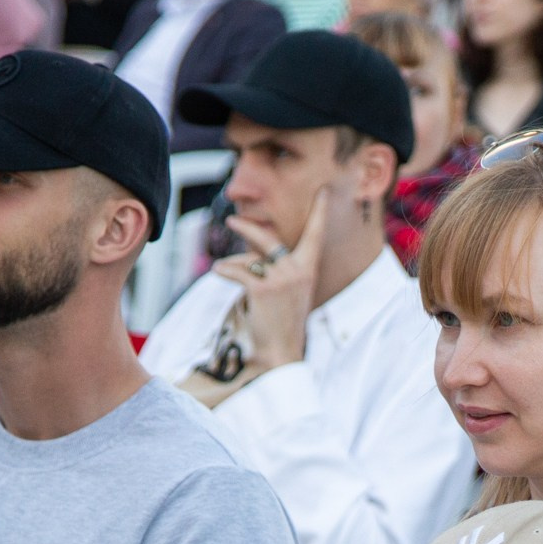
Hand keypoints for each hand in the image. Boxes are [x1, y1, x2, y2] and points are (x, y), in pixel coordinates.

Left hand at [209, 187, 330, 379]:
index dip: (320, 212)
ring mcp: (281, 278)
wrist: (281, 352)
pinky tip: (218, 271)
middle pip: (268, 240)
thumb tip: (251, 254)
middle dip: (247, 229)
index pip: (316, 234)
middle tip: (232, 221)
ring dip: (232, 264)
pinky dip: (225, 271)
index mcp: (308, 269)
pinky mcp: (263, 288)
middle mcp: (298, 270)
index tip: (325, 191)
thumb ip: (276, 269)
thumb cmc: (283, 324)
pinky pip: (238, 272)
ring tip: (223, 267)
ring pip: (248, 258)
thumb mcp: (287, 292)